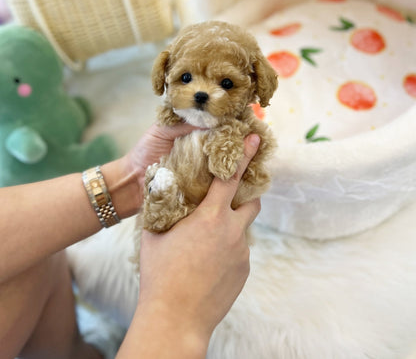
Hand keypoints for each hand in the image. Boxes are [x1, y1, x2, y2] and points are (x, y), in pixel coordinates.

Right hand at [129, 134, 260, 357]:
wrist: (176, 318)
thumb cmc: (160, 273)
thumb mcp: (154, 232)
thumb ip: (163, 205)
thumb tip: (162, 184)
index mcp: (211, 216)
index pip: (232, 177)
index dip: (244, 155)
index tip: (254, 140)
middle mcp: (232, 231)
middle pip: (250, 202)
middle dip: (243, 196)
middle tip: (225, 201)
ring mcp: (241, 252)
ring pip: (242, 229)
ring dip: (230, 227)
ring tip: (206, 243)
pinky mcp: (244, 271)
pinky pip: (239, 251)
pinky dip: (227, 250)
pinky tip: (207, 265)